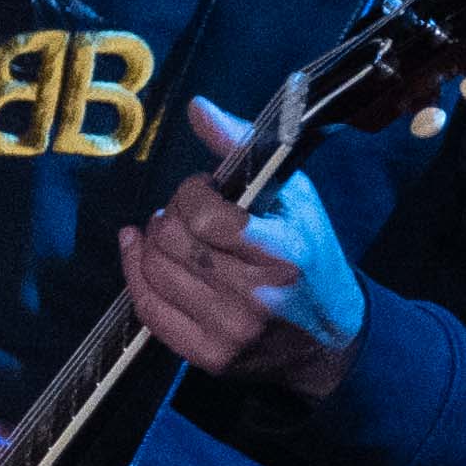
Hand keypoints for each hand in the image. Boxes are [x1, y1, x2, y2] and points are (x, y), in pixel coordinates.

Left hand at [120, 99, 364, 396]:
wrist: (330, 342)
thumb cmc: (312, 259)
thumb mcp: (296, 198)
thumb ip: (243, 149)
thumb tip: (196, 108)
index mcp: (284, 255)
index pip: (204, 216)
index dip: (191, 192)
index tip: (203, 189)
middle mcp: (256, 298)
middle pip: (173, 242)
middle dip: (169, 215)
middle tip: (183, 210)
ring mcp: (229, 332)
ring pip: (155, 272)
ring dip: (151, 242)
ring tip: (169, 230)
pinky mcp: (209, 357)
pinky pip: (149, 311)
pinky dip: (136, 275)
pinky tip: (139, 252)